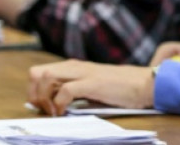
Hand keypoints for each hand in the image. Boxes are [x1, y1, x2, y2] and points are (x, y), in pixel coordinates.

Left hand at [27, 59, 153, 116]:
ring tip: (55, 112)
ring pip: (46, 77)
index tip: (42, 107)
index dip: (34, 91)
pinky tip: (65, 112)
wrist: (145, 83)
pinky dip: (59, 103)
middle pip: (36, 72)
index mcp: (73, 67)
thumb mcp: (91, 87)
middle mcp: (74, 66)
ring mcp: (83, 73)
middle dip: (34, 94)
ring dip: (44, 98)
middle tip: (46, 110)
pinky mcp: (93, 82)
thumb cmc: (121, 89)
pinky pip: (65, 90)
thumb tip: (54, 104)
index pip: (38, 72)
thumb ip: (74, 91)